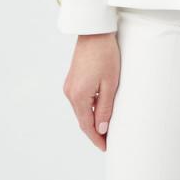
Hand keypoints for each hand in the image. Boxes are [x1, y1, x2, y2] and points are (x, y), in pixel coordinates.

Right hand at [63, 32, 119, 150]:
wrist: (94, 32)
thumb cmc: (105, 54)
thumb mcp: (110, 83)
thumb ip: (105, 108)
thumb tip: (102, 130)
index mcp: (78, 96)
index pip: (87, 126)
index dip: (96, 139)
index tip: (106, 148)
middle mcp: (70, 93)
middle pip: (82, 119)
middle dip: (94, 131)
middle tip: (107, 141)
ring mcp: (69, 86)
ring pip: (81, 109)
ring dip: (92, 119)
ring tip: (106, 127)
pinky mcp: (72, 79)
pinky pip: (80, 99)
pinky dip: (89, 107)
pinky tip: (99, 108)